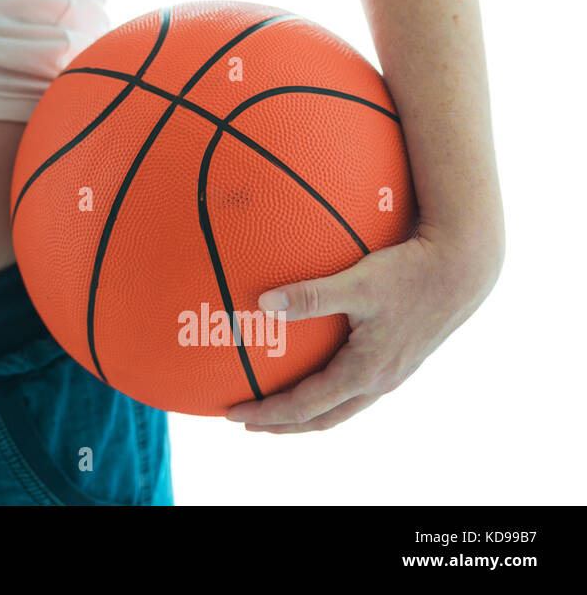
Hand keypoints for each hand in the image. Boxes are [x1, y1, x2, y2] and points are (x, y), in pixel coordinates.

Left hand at [224, 224, 501, 432]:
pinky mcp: (398, 360)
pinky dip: (328, 396)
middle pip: (322, 418)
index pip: (306, 405)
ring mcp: (391, 374)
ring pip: (341, 408)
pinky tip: (317, 377)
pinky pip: (355, 391)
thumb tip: (262, 302)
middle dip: (283, 425)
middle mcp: (378, 381)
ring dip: (306, 414)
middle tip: (247, 422)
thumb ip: (311, 294)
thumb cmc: (409, 272)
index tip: (233, 413)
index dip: (268, 413)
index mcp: (364, 371)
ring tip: (277, 410)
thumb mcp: (357, 281)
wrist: (462, 270)